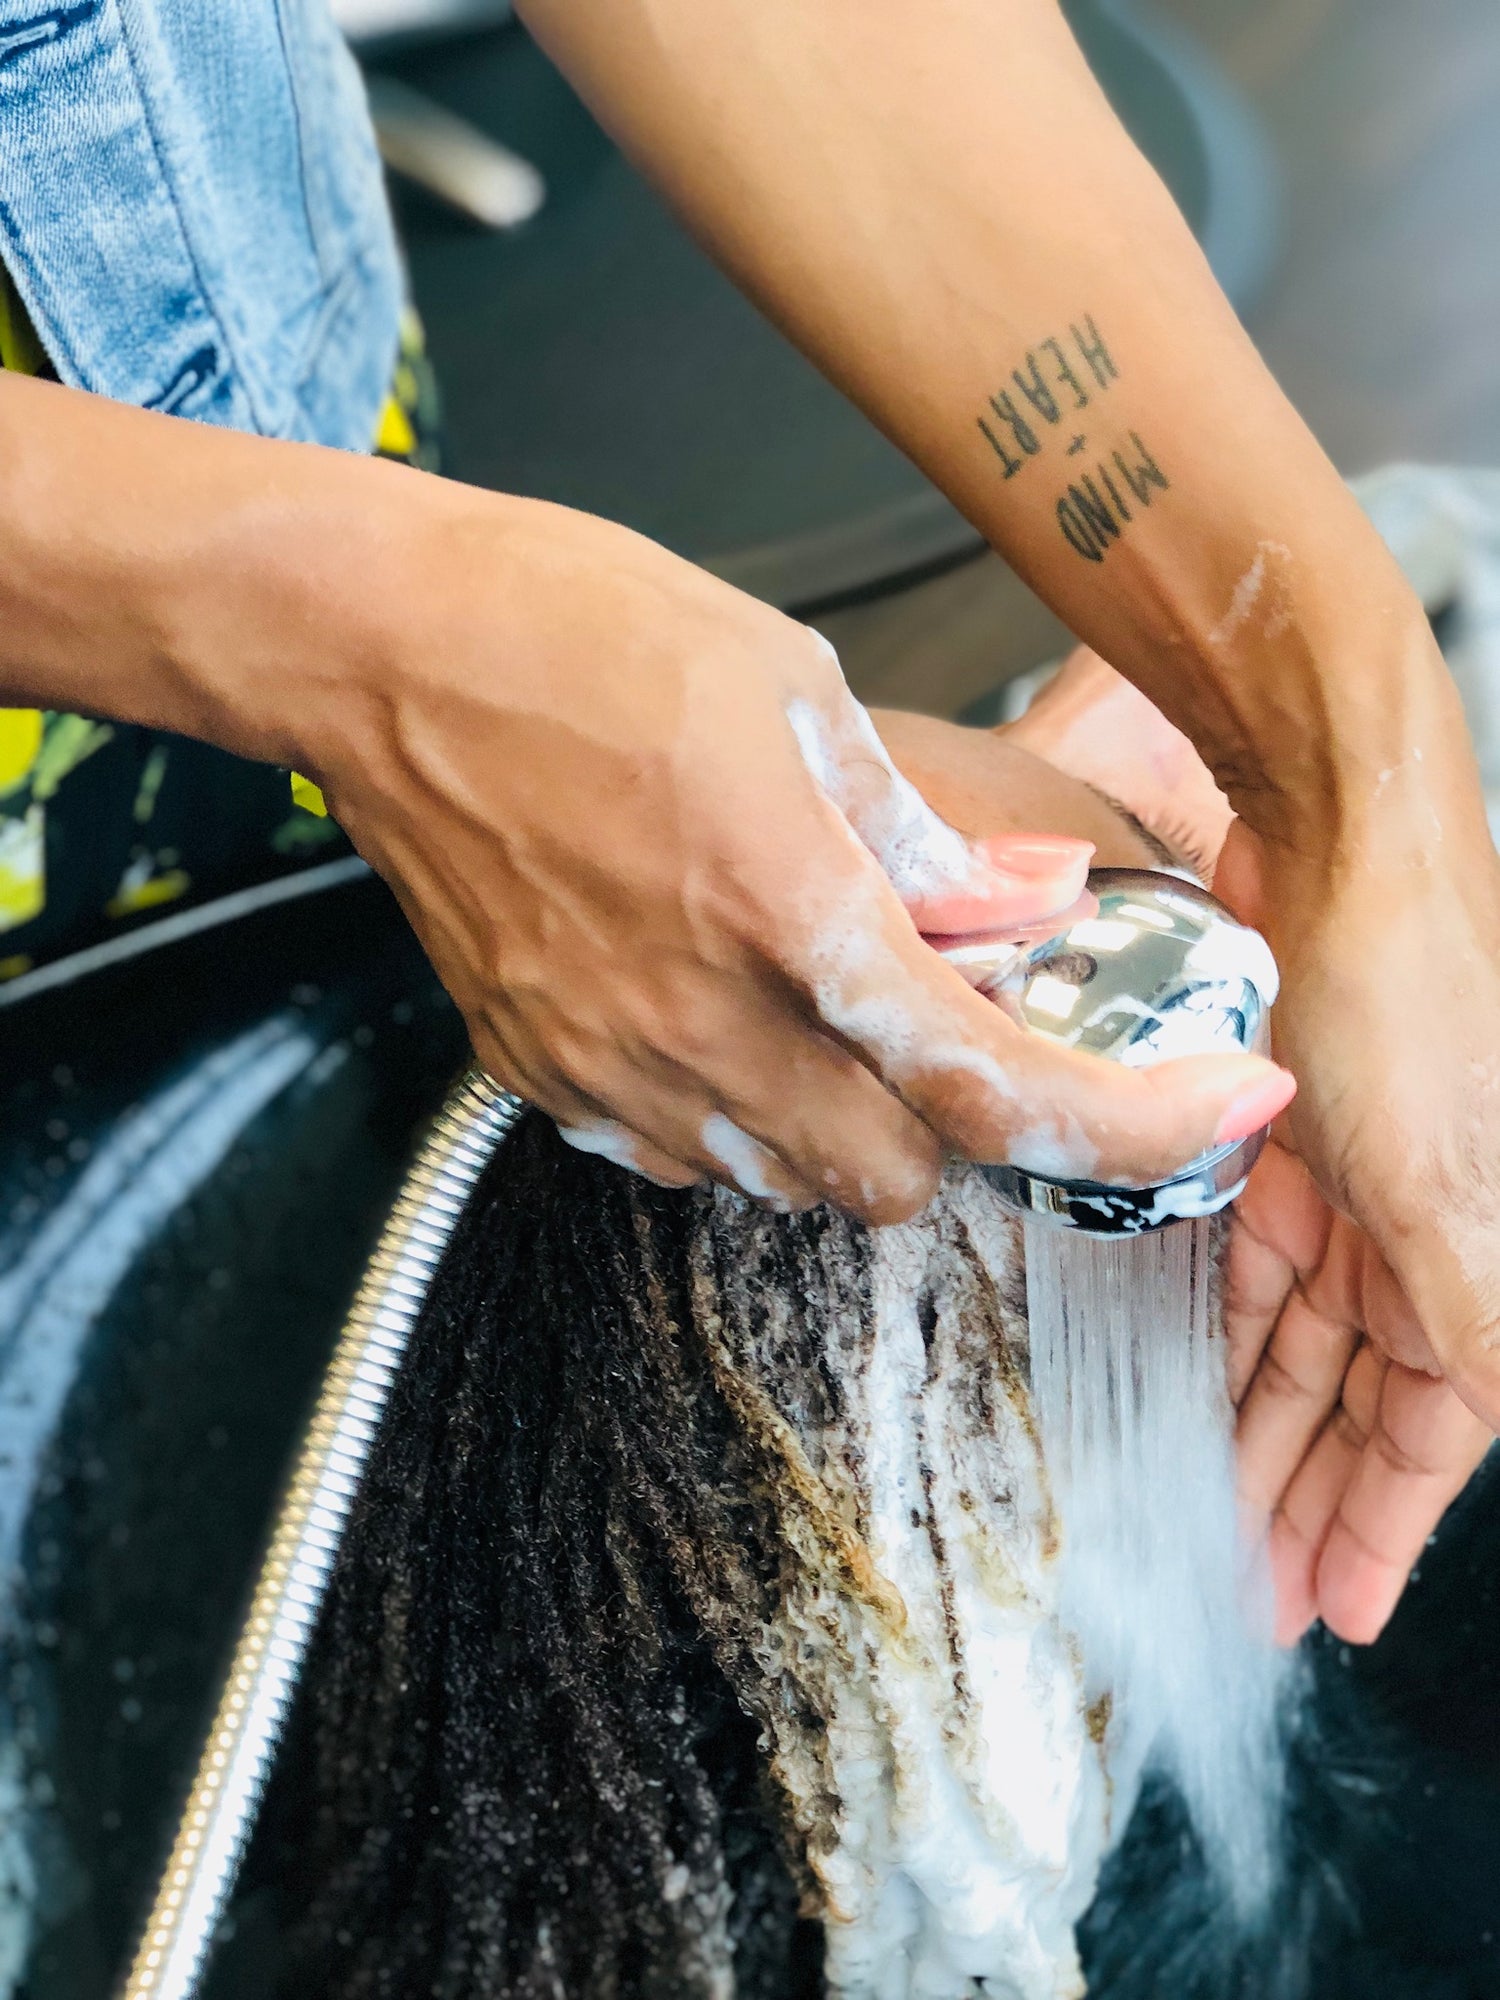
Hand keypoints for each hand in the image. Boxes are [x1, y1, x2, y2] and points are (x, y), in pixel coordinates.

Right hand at [295, 490, 1289, 1217]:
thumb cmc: (578, 632)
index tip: (1217, 1116)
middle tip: (939, 1027)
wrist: (382, 650)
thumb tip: (1017, 911)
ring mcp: (607, 1061)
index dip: (1132, 1125)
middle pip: (895, 1181)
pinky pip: (670, 1158)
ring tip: (809, 1010)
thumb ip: (917, 836)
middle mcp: (700, 1016)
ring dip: (837, 1129)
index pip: (994, 1083)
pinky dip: (725, 1118)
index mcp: (791, 907)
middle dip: (949, 1129)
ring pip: (781, 1188)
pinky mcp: (536, 1071)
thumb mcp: (795, 688)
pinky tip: (708, 1015)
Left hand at [1214, 796, 1499, 1630]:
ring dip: (1259, 1429)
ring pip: (1297, 1348)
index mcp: (1480, 1261)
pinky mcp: (1275, 1144)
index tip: (1334, 1608)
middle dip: (1310, 1497)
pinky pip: (1245, 1269)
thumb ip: (1471, 1324)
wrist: (1339, 843)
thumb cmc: (1410, 993)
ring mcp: (1347, 1191)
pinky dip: (1220, 1333)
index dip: (1382, 1526)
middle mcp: (1421, 1236)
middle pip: (1359, 1406)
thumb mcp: (1447, 1186)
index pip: (1431, 1436)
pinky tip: (1192, 1388)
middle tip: (1258, 1584)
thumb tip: (1482, 1423)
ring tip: (1216, 1512)